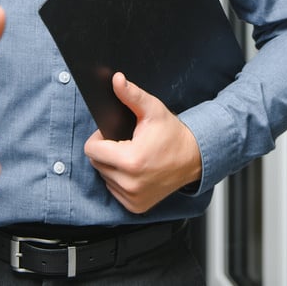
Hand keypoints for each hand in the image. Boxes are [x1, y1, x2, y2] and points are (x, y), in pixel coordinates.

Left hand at [83, 72, 202, 213]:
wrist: (195, 158)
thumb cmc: (173, 134)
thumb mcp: (153, 110)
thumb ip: (132, 95)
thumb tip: (116, 80)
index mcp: (130, 160)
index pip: (91, 149)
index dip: (100, 138)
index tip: (114, 135)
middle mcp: (130, 183)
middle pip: (97, 163)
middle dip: (106, 151)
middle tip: (127, 143)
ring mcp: (133, 197)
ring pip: (104, 177)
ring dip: (113, 167)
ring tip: (133, 156)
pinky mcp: (136, 206)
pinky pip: (115, 191)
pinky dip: (120, 181)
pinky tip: (136, 171)